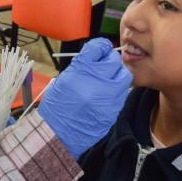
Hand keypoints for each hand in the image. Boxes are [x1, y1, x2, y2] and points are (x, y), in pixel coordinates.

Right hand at [38, 38, 131, 159]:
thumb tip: (97, 58)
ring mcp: (106, 95)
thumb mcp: (64, 80)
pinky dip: (117, 92)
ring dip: (117, 75)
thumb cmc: (57, 107)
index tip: (101, 50)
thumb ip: (82, 67)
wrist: (57, 133)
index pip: (98, 47)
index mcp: (80, 70)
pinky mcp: (113, 109)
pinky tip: (106, 96)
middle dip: (109, 60)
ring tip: (109, 81)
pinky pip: (122, 94)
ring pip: (124, 75)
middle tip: (105, 66)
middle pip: (113, 60)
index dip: (100, 47)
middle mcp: (95, 80)